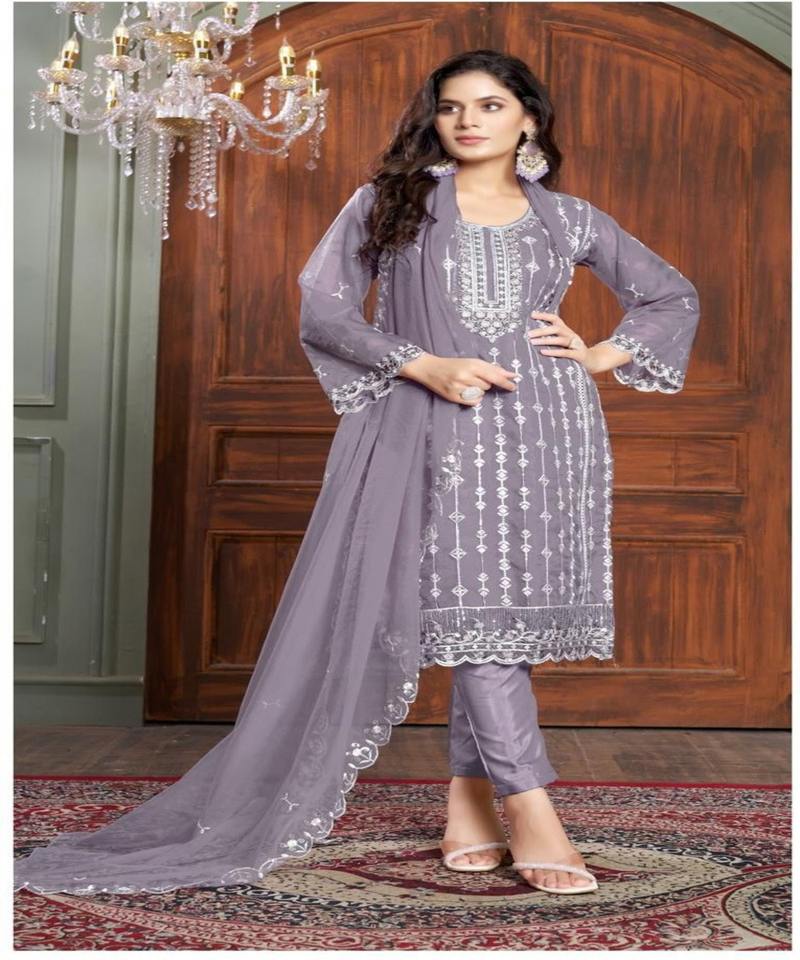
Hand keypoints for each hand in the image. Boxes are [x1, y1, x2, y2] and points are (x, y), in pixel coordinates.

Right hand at [398, 352, 519, 405]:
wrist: (430, 369)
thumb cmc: (453, 364)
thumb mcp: (471, 362)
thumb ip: (489, 368)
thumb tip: (509, 374)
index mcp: (471, 364)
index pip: (494, 375)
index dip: (506, 381)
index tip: (514, 384)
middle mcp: (465, 375)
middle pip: (488, 385)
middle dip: (485, 383)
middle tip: (474, 378)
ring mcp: (459, 387)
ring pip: (481, 393)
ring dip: (478, 390)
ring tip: (466, 384)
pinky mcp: (453, 397)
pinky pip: (474, 402)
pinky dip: (473, 398)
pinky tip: (465, 391)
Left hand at [527, 310, 591, 368]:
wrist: (594, 362)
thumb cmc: (574, 354)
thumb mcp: (564, 344)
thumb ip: (553, 339)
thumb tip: (533, 337)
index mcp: (567, 331)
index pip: (555, 319)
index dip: (544, 315)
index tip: (532, 315)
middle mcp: (572, 335)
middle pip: (556, 329)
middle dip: (542, 330)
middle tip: (529, 334)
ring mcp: (576, 344)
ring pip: (560, 339)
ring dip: (545, 340)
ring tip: (533, 342)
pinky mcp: (579, 355)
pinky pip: (565, 353)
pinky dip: (553, 352)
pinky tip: (543, 352)